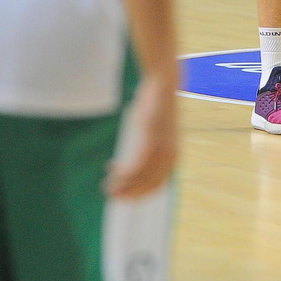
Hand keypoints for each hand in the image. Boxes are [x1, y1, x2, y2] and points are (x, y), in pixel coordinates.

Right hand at [105, 73, 177, 197]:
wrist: (163, 86)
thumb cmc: (157, 108)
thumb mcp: (156, 132)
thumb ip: (150, 148)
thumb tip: (137, 159)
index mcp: (173, 159)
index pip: (156, 188)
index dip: (137, 194)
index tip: (122, 194)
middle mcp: (170, 158)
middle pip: (147, 187)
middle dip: (128, 195)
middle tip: (110, 194)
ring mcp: (161, 150)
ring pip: (140, 179)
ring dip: (121, 186)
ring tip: (107, 185)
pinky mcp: (151, 140)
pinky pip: (136, 165)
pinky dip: (123, 173)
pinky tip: (112, 170)